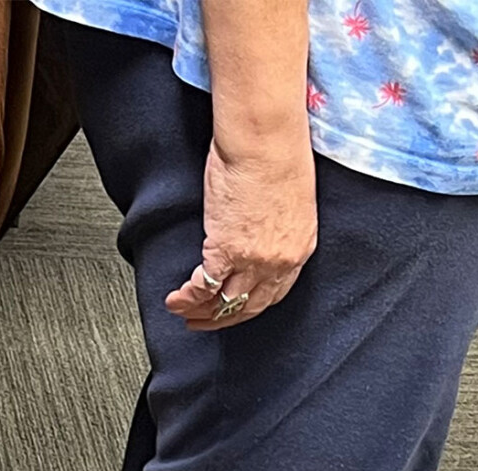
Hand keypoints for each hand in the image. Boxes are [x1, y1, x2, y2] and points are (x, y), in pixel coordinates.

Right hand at [166, 135, 315, 330]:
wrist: (266, 140)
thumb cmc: (279, 154)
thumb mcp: (291, 200)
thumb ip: (277, 225)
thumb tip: (257, 230)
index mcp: (300, 247)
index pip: (276, 291)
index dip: (252, 304)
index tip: (237, 309)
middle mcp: (280, 260)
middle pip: (251, 303)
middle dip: (226, 318)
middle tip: (207, 322)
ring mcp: (253, 259)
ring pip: (225, 300)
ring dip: (202, 312)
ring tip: (185, 313)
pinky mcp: (225, 249)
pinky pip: (204, 286)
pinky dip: (188, 296)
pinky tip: (177, 299)